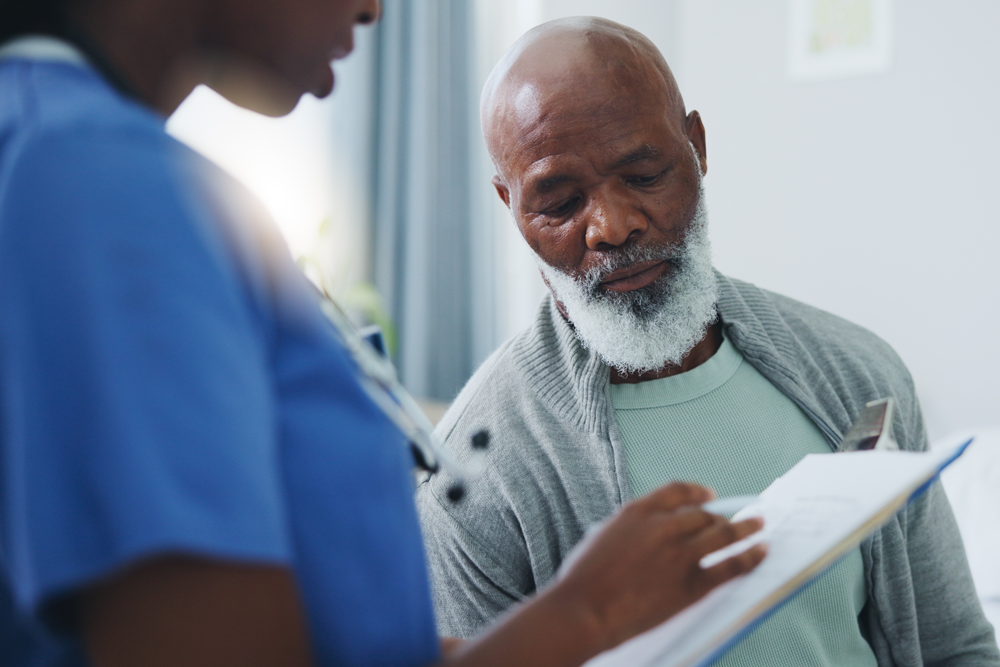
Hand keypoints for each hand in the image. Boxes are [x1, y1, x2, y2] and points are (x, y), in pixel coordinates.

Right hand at [551, 482, 766, 652]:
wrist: (584, 610)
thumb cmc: (584, 578)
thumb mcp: (604, 535)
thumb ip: (633, 527)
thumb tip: (653, 528)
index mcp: (638, 511)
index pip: (677, 491)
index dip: (697, 492)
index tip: (709, 496)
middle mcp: (663, 527)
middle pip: (704, 514)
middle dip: (721, 517)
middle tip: (735, 520)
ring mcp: (679, 555)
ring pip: (723, 534)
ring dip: (747, 528)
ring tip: (760, 526)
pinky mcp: (690, 585)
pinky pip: (729, 566)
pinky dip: (749, 557)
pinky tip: (761, 552)